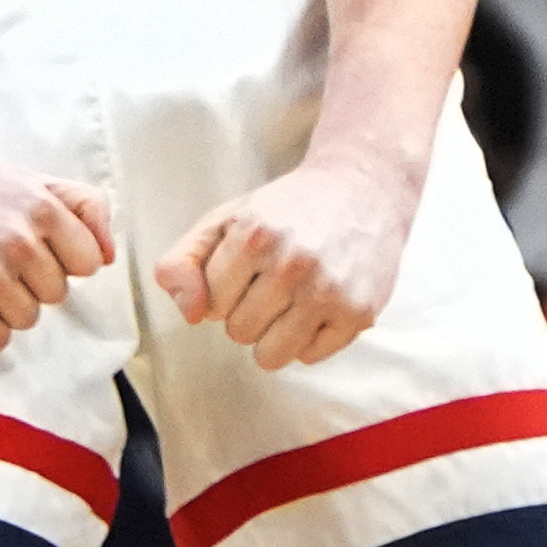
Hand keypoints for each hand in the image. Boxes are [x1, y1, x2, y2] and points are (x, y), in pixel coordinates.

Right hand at [0, 92, 116, 352]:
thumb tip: (110, 256)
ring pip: (28, 319)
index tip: (26, 245)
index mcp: (43, 208)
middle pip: (56, 294)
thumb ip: (80, 206)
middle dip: (27, 280)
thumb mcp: (23, 178)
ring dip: (2, 305)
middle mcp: (21, 242)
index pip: (86, 263)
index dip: (57, 258)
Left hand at [156, 152, 418, 369]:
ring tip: (291, 299)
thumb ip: (183, 263)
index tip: (247, 266)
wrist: (363, 188)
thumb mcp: (224, 220)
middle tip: (274, 279)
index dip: (225, 289)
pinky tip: (320, 304)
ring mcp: (329, 291)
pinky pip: (309, 358)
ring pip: (270, 356)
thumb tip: (191, 316)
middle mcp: (292, 263)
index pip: (209, 305)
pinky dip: (309, 339)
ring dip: (274, 334)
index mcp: (253, 234)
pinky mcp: (359, 313)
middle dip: (249, 310)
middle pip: (238, 332)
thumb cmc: (286, 209)